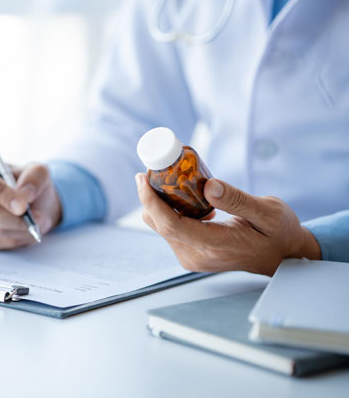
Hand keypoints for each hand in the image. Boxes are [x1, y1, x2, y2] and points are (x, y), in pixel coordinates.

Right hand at [0, 157, 61, 249]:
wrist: (30, 203)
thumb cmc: (29, 183)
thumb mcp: (38, 171)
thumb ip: (35, 177)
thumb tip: (25, 195)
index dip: (2, 193)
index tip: (23, 206)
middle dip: (11, 219)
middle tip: (36, 220)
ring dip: (19, 230)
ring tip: (38, 224)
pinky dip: (16, 239)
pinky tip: (27, 231)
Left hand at [135, 174, 320, 275]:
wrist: (283, 257)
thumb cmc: (278, 233)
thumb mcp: (268, 212)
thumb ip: (237, 200)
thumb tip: (208, 185)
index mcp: (214, 246)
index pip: (171, 225)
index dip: (152, 200)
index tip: (142, 177)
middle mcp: (196, 256)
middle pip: (160, 224)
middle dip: (152, 194)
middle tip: (157, 168)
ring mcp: (192, 257)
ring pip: (161, 226)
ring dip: (160, 201)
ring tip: (172, 178)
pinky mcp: (190, 253)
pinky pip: (170, 229)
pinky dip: (169, 209)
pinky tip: (182, 195)